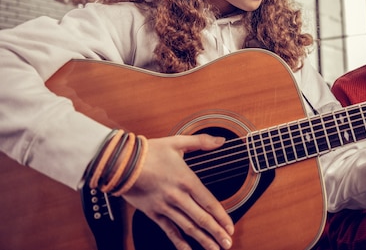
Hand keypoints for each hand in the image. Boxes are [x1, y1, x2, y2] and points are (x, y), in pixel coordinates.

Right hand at [122, 134, 234, 249]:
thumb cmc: (149, 152)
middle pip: (201, 219)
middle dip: (217, 233)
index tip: (230, 227)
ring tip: (214, 249)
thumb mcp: (177, 142)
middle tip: (227, 243)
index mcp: (186, 180)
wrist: (120, 162)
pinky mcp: (152, 213)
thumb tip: (221, 140)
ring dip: (203, 240)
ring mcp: (165, 207)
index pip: (209, 203)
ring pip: (188, 228)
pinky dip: (179, 242)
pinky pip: (168, 230)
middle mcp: (177, 196)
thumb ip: (201, 142)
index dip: (221, 217)